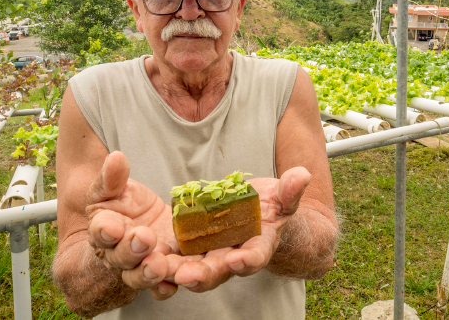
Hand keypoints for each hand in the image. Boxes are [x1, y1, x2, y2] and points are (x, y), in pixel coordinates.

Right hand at [85, 151, 179, 299]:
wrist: (142, 222)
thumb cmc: (123, 205)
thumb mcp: (115, 188)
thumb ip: (113, 178)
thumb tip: (116, 158)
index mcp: (105, 231)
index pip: (101, 232)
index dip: (105, 230)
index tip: (112, 225)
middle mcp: (121, 255)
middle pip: (123, 258)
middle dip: (132, 250)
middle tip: (144, 238)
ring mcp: (145, 265)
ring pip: (145, 275)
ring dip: (153, 273)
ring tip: (161, 265)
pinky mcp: (170, 270)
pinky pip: (168, 284)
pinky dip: (173, 284)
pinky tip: (185, 278)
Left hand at [164, 167, 311, 291]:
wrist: (257, 213)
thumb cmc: (273, 206)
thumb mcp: (283, 197)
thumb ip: (290, 190)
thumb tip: (302, 174)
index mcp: (258, 247)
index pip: (255, 257)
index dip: (249, 260)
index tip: (240, 259)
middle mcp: (232, 257)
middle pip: (217, 270)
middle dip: (203, 274)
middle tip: (187, 275)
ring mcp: (209, 254)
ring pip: (191, 267)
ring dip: (175, 270)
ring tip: (159, 269)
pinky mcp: (190, 246)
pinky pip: (174, 256)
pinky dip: (162, 259)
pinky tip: (146, 257)